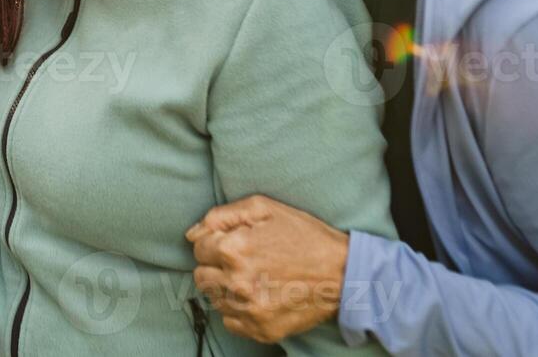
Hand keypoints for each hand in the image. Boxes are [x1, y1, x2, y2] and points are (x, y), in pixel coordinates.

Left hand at [185, 194, 348, 343]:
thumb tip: (193, 233)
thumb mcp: (265, 208)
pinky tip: (258, 295)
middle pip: (201, 275)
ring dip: (226, 287)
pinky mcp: (261, 330)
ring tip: (252, 277)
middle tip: (241, 260)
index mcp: (234, 250)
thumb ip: (222, 216)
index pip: (198, 248)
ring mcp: (249, 310)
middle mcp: (237, 282)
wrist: (343, 274)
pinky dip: (238, 309)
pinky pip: (230, 321)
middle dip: (215, 265)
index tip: (233, 242)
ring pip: (214, 298)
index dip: (214, 242)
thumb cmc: (304, 236)